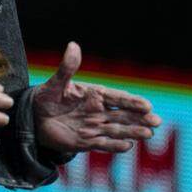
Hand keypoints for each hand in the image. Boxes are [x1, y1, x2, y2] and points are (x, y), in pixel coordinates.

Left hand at [33, 42, 161, 152]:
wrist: (35, 118)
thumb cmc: (47, 97)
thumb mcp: (55, 82)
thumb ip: (67, 67)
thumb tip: (73, 45)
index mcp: (96, 95)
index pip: (118, 98)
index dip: (132, 102)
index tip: (146, 105)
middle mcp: (99, 112)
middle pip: (124, 115)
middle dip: (140, 119)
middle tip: (156, 121)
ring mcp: (94, 128)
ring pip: (117, 130)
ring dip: (133, 132)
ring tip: (148, 134)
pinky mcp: (86, 142)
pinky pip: (103, 144)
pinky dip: (115, 146)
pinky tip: (128, 146)